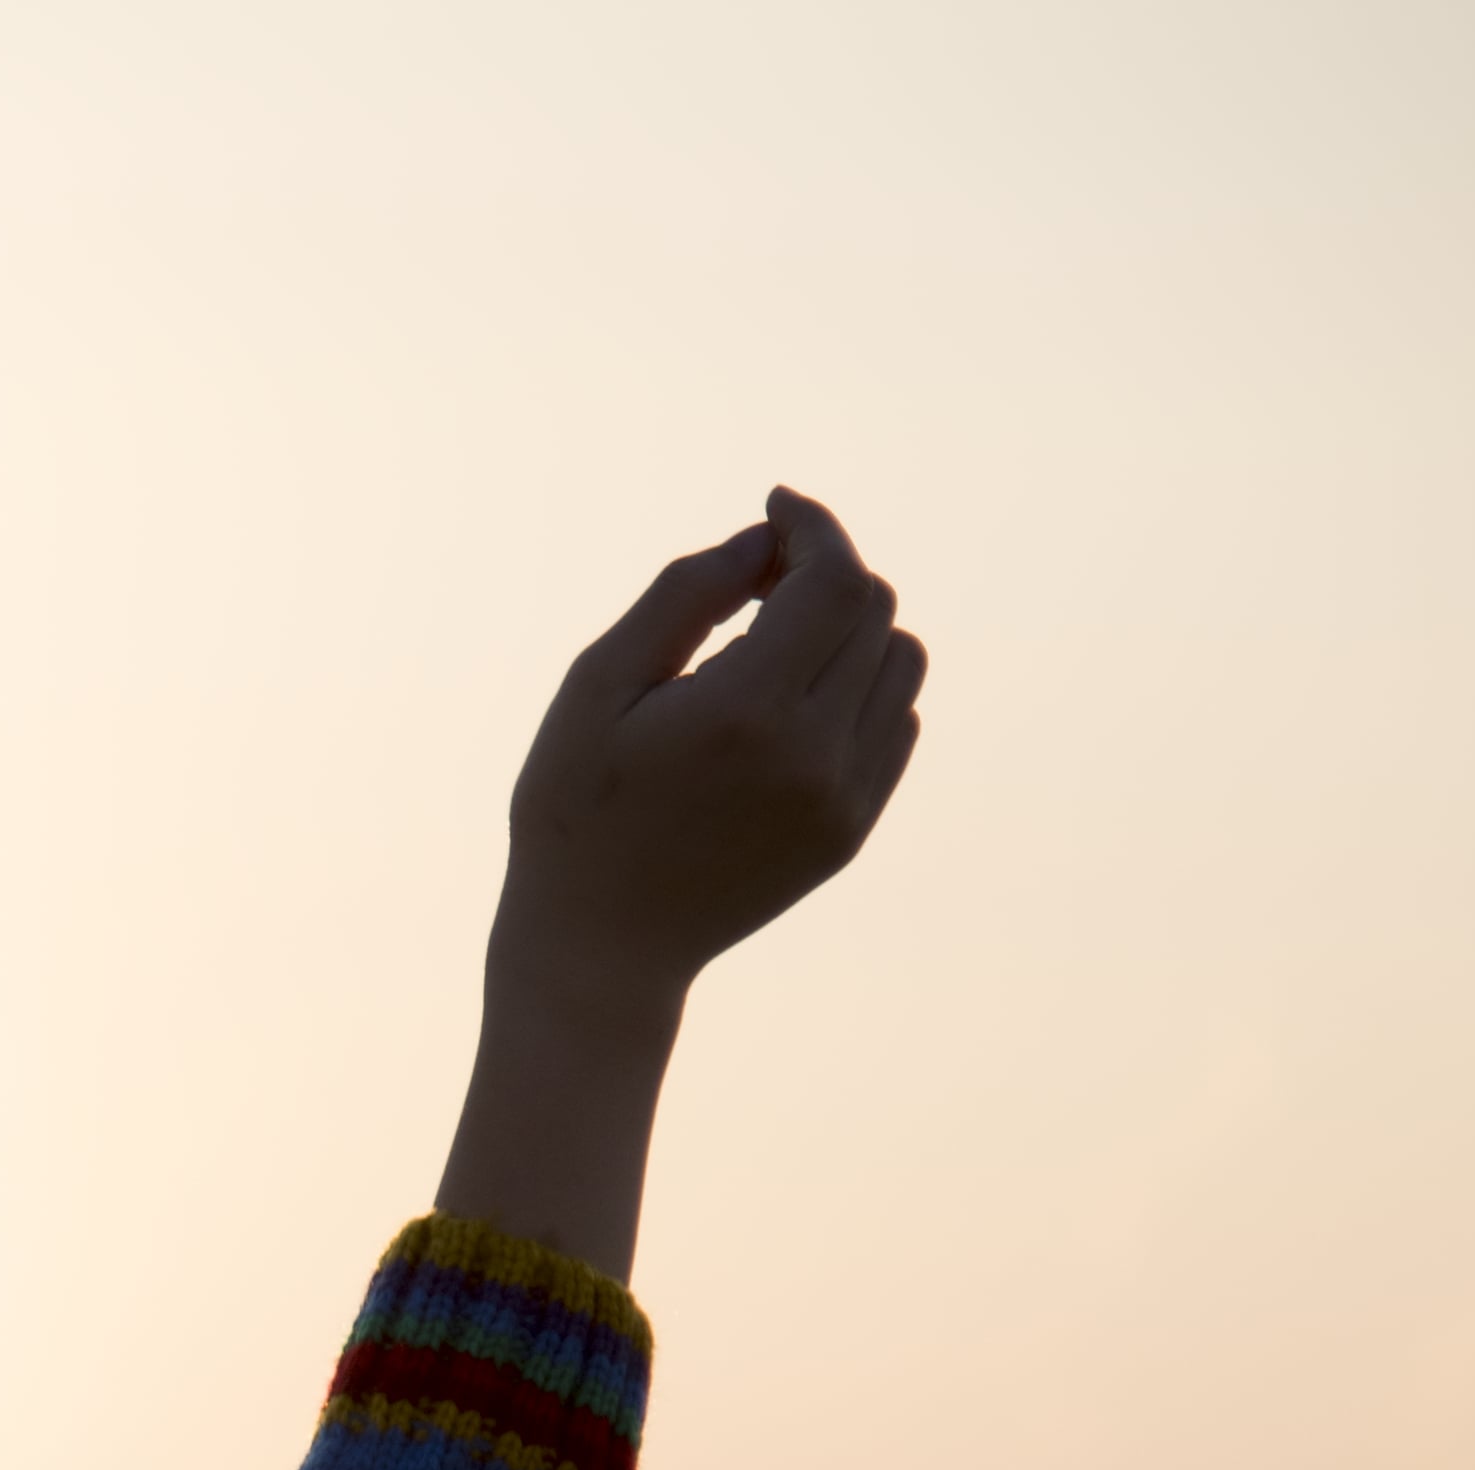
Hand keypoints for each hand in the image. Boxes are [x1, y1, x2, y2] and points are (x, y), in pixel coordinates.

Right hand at [433, 489, 925, 1274]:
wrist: (600, 954)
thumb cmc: (575, 812)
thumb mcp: (596, 689)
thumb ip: (681, 598)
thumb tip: (762, 539)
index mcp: (744, 714)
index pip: (833, 580)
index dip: (813, 527)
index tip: (773, 511)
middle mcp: (812, 756)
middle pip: (872, 610)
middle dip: (823, 571)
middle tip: (757, 578)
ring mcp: (841, 800)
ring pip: (900, 662)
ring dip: (852, 626)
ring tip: (778, 640)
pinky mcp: (851, 830)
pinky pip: (897, 722)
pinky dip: (863, 686)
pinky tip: (795, 699)